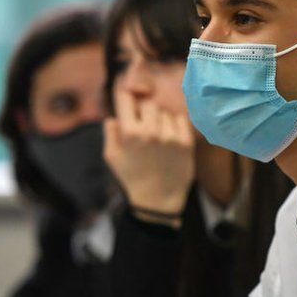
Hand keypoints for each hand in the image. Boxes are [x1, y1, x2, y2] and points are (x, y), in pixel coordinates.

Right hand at [103, 86, 194, 223]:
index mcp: (130, 133)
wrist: (158, 200)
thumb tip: (112, 117)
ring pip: (165, 113)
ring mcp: (170, 136)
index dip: (126, 96)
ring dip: (160, 121)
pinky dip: (174, 126)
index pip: (126, 97)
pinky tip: (169, 139)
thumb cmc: (132, 177)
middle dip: (145, 112)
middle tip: (144, 125)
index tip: (128, 98)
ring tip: (157, 139)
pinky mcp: (186, 142)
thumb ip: (111, 134)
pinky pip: (180, 120)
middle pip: (148, 103)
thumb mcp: (113, 157)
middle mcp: (151, 131)